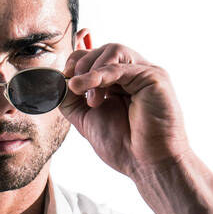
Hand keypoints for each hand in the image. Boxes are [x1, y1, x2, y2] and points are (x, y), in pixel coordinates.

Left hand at [59, 43, 192, 176]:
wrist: (146, 164)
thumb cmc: (123, 145)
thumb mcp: (86, 118)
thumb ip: (71, 98)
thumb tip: (58, 81)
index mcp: (119, 82)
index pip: (95, 56)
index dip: (76, 62)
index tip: (66, 81)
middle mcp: (133, 73)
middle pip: (103, 50)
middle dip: (81, 65)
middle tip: (74, 90)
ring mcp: (145, 73)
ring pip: (113, 50)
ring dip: (91, 70)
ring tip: (88, 98)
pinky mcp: (153, 77)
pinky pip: (122, 67)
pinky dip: (100, 75)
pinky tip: (89, 91)